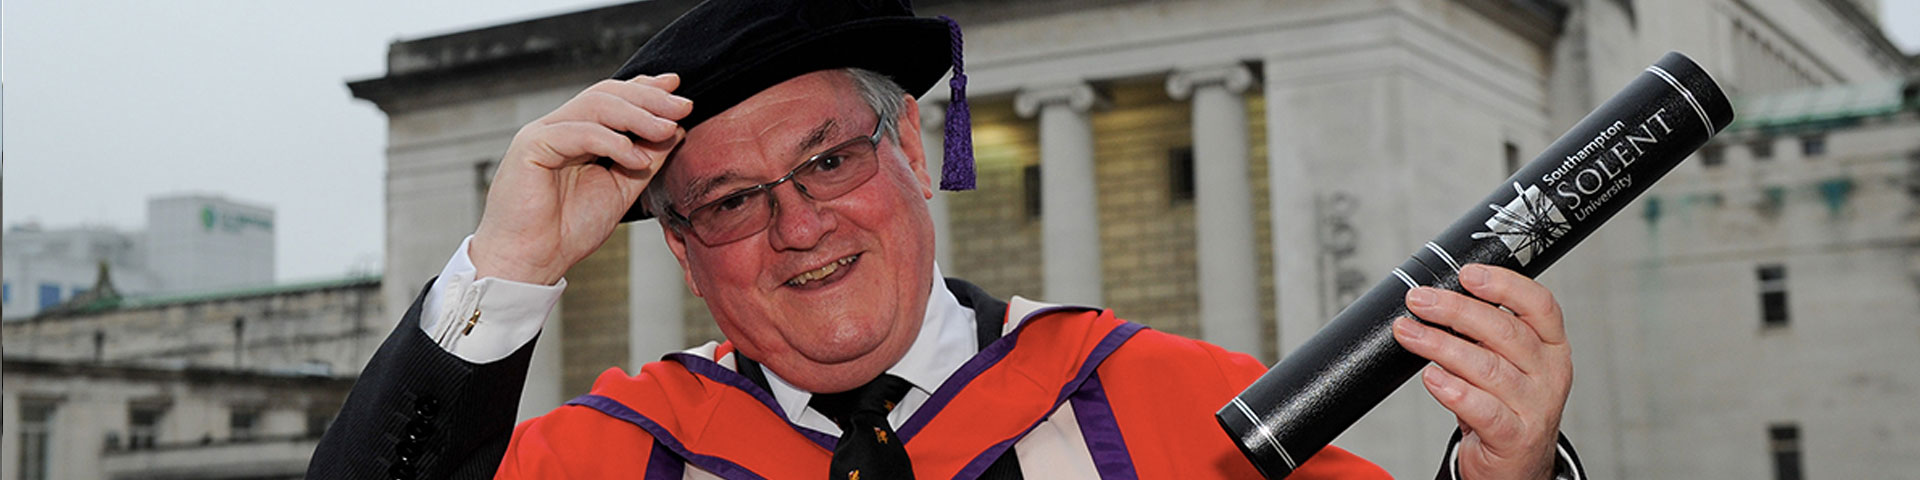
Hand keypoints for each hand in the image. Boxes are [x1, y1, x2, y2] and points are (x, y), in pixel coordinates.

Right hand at [471, 74, 692, 284]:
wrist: (532, 260)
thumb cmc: (568, 230)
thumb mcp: (621, 189)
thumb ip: (646, 159)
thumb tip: (676, 130)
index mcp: (577, 134)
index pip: (613, 98)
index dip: (645, 89)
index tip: (678, 89)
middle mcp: (560, 127)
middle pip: (607, 94)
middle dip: (649, 98)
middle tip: (682, 107)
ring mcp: (543, 133)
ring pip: (595, 105)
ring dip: (638, 115)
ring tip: (667, 130)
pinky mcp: (532, 145)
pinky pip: (579, 133)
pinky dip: (613, 143)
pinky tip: (636, 159)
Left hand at [1391, 264, 1571, 479]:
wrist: (1516, 464)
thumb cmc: (1504, 405)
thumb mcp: (1506, 362)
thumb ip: (1483, 333)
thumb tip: (1436, 299)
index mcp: (1551, 346)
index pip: (1539, 304)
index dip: (1503, 284)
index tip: (1466, 274)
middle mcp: (1549, 373)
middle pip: (1504, 331)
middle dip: (1454, 309)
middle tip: (1419, 301)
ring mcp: (1535, 406)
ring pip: (1487, 367)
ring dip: (1440, 345)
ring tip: (1409, 333)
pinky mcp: (1515, 436)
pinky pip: (1482, 409)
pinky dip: (1453, 390)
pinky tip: (1431, 378)